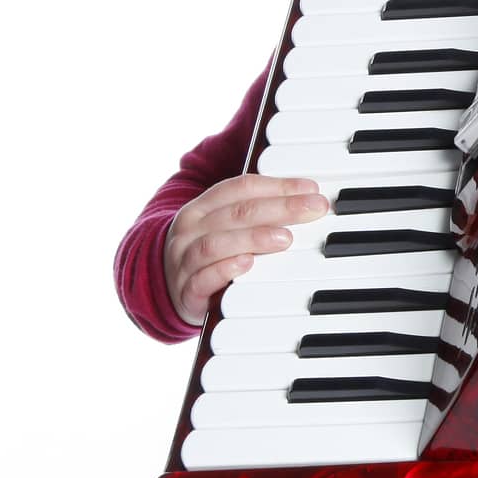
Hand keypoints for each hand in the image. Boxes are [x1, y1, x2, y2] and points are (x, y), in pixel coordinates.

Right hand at [164, 174, 329, 325]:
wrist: (164, 290)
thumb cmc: (209, 254)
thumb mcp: (226, 227)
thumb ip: (258, 212)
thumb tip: (306, 199)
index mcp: (203, 206)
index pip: (241, 187)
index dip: (278, 185)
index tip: (311, 189)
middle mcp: (191, 229)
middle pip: (236, 212)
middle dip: (280, 208)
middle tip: (313, 209)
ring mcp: (184, 259)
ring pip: (217, 243)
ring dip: (254, 238)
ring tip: (286, 238)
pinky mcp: (186, 292)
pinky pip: (202, 279)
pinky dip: (225, 270)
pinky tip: (247, 264)